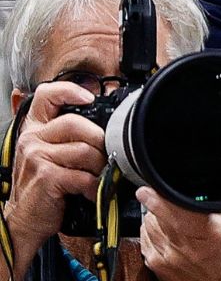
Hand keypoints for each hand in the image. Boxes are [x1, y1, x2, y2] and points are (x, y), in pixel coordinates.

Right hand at [5, 82, 106, 276]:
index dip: (70, 90)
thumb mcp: (48, 153)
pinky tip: (88, 191)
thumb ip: (67, 135)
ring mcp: (36, 157)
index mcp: (34, 128)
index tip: (90, 98)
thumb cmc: (43, 184)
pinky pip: (83, 175)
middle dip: (99, 141)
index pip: (47, 94)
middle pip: (76, 123)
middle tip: (103, 156)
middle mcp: (32, 138)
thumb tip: (106, 124)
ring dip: (99, 166)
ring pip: (85, 150)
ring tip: (95, 176)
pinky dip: (93, 186)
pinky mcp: (46, 176)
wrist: (25, 218)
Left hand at [136, 187, 220, 280]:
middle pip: (159, 217)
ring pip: (149, 225)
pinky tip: (165, 230)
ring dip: (155, 216)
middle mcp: (187, 248)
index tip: (147, 191)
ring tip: (171, 215)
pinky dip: (151, 229)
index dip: (161, 202)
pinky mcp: (156, 264)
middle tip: (168, 198)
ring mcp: (168, 258)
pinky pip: (144, 237)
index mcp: (211, 235)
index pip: (179, 216)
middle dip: (160, 203)